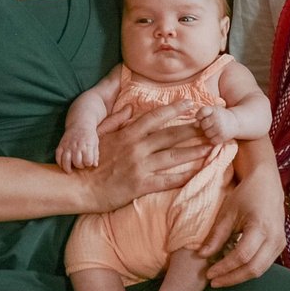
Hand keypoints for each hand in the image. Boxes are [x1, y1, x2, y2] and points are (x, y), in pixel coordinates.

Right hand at [56, 125, 100, 172]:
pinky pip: (58, 155)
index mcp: (87, 146)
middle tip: (80, 165)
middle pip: (77, 161)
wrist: (79, 124)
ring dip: (67, 167)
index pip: (88, 160)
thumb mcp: (95, 144)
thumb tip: (95, 165)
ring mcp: (67, 145)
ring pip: (66, 159)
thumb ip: (95, 155)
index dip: (88, 163)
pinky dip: (59, 162)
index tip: (89, 162)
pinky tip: (62, 165)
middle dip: (79, 166)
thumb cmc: (89, 135)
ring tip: (69, 171)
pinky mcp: (61, 145)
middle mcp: (77, 146)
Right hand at [84, 104, 202, 209]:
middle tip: (212, 125)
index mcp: (127, 134)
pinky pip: (168, 180)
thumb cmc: (88, 162)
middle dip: (194, 129)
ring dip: (195, 151)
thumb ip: (115, 120)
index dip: (174, 109)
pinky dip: (184, 176)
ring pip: (174, 157)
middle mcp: (137, 148)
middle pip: (171, 136)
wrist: (77, 187)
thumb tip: (128, 108)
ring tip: (212, 146)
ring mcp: (140, 167)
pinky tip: (198, 172)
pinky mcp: (141, 185)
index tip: (191, 103)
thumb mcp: (97, 135)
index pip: (155, 117)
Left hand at [191, 105, 230, 144]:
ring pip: (207, 134)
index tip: (202, 117)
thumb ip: (201, 115)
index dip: (199, 116)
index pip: (202, 112)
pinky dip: (214, 139)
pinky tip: (218, 135)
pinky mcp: (223, 136)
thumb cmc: (220, 116)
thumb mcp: (212, 111)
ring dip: (209, 133)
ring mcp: (220, 128)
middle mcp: (217, 118)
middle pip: (203, 125)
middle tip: (212, 124)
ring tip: (215, 130)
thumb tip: (195, 125)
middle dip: (205, 126)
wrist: (236, 122)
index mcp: (214, 110)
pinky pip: (212, 141)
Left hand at [200, 159, 285, 284]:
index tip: (209, 274)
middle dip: (232, 278)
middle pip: (254, 268)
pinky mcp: (280, 246)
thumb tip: (202, 256)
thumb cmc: (246, 195)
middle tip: (214, 282)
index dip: (224, 268)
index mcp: (260, 227)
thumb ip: (216, 236)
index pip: (242, 256)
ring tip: (222, 279)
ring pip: (261, 270)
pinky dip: (248, 270)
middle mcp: (275, 238)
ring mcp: (280, 243)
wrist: (267, 184)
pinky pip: (265, 264)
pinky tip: (234, 270)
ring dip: (240, 277)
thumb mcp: (227, 213)